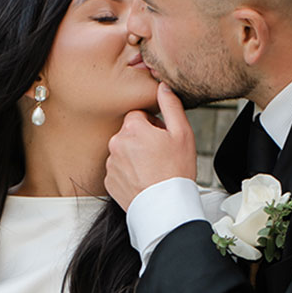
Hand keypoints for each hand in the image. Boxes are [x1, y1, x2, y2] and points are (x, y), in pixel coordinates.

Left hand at [105, 85, 196, 210]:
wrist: (166, 207)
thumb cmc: (177, 171)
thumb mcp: (182, 133)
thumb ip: (171, 105)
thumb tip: (162, 86)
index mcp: (132, 128)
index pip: (138, 115)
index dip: (152, 125)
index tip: (162, 138)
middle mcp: (116, 143)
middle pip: (129, 133)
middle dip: (142, 140)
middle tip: (159, 155)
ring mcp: (110, 163)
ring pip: (123, 151)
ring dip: (134, 156)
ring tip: (152, 170)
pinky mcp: (109, 181)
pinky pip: (118, 170)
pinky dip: (128, 173)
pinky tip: (143, 180)